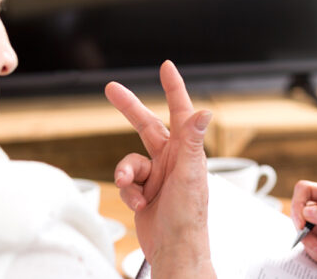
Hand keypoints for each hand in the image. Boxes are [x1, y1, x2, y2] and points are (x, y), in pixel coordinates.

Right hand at [107, 61, 214, 277]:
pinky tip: (139, 204)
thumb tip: (205, 112)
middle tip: (111, 89)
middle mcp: (173, 159)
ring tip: (135, 189)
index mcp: (188, 150)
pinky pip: (126, 182)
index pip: (181, 112)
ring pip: (129, 160)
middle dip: (129, 108)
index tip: (166, 67)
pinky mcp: (143, 191)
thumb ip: (193, 142)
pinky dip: (129, 192)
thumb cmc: (189, 217)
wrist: (174, 250)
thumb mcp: (191, 175)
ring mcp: (157, 175)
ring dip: (126, 173)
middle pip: (146, 125)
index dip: (174, 88)